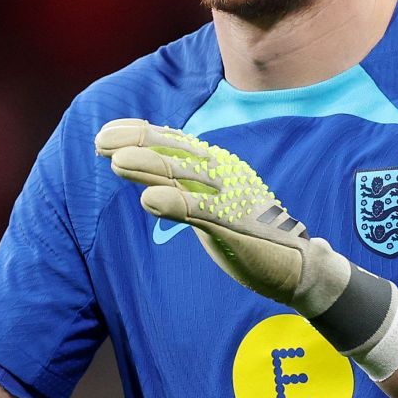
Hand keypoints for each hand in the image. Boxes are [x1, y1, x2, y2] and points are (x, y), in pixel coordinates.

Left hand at [95, 119, 348, 311]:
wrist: (297, 264)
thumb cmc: (247, 231)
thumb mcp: (209, 204)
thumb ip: (180, 188)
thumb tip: (143, 176)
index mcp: (216, 166)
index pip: (173, 142)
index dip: (138, 134)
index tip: (104, 133)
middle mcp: (223, 174)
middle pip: (173, 152)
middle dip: (135, 144)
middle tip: (99, 141)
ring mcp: (230, 197)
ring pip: (183, 176)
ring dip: (147, 167)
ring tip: (115, 162)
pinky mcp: (235, 225)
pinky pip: (201, 211)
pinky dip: (173, 203)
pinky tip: (148, 200)